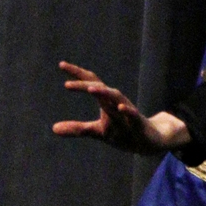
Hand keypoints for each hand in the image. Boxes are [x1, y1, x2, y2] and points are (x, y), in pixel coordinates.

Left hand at [51, 61, 190, 154]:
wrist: (152, 140)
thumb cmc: (124, 131)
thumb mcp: (98, 131)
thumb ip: (77, 128)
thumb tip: (53, 128)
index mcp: (106, 101)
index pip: (90, 82)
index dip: (77, 74)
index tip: (61, 64)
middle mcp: (116, 102)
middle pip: (100, 89)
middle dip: (84, 85)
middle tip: (67, 84)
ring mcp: (128, 112)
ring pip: (116, 98)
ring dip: (104, 93)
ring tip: (90, 89)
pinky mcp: (138, 123)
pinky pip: (133, 115)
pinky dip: (127, 110)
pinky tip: (120, 107)